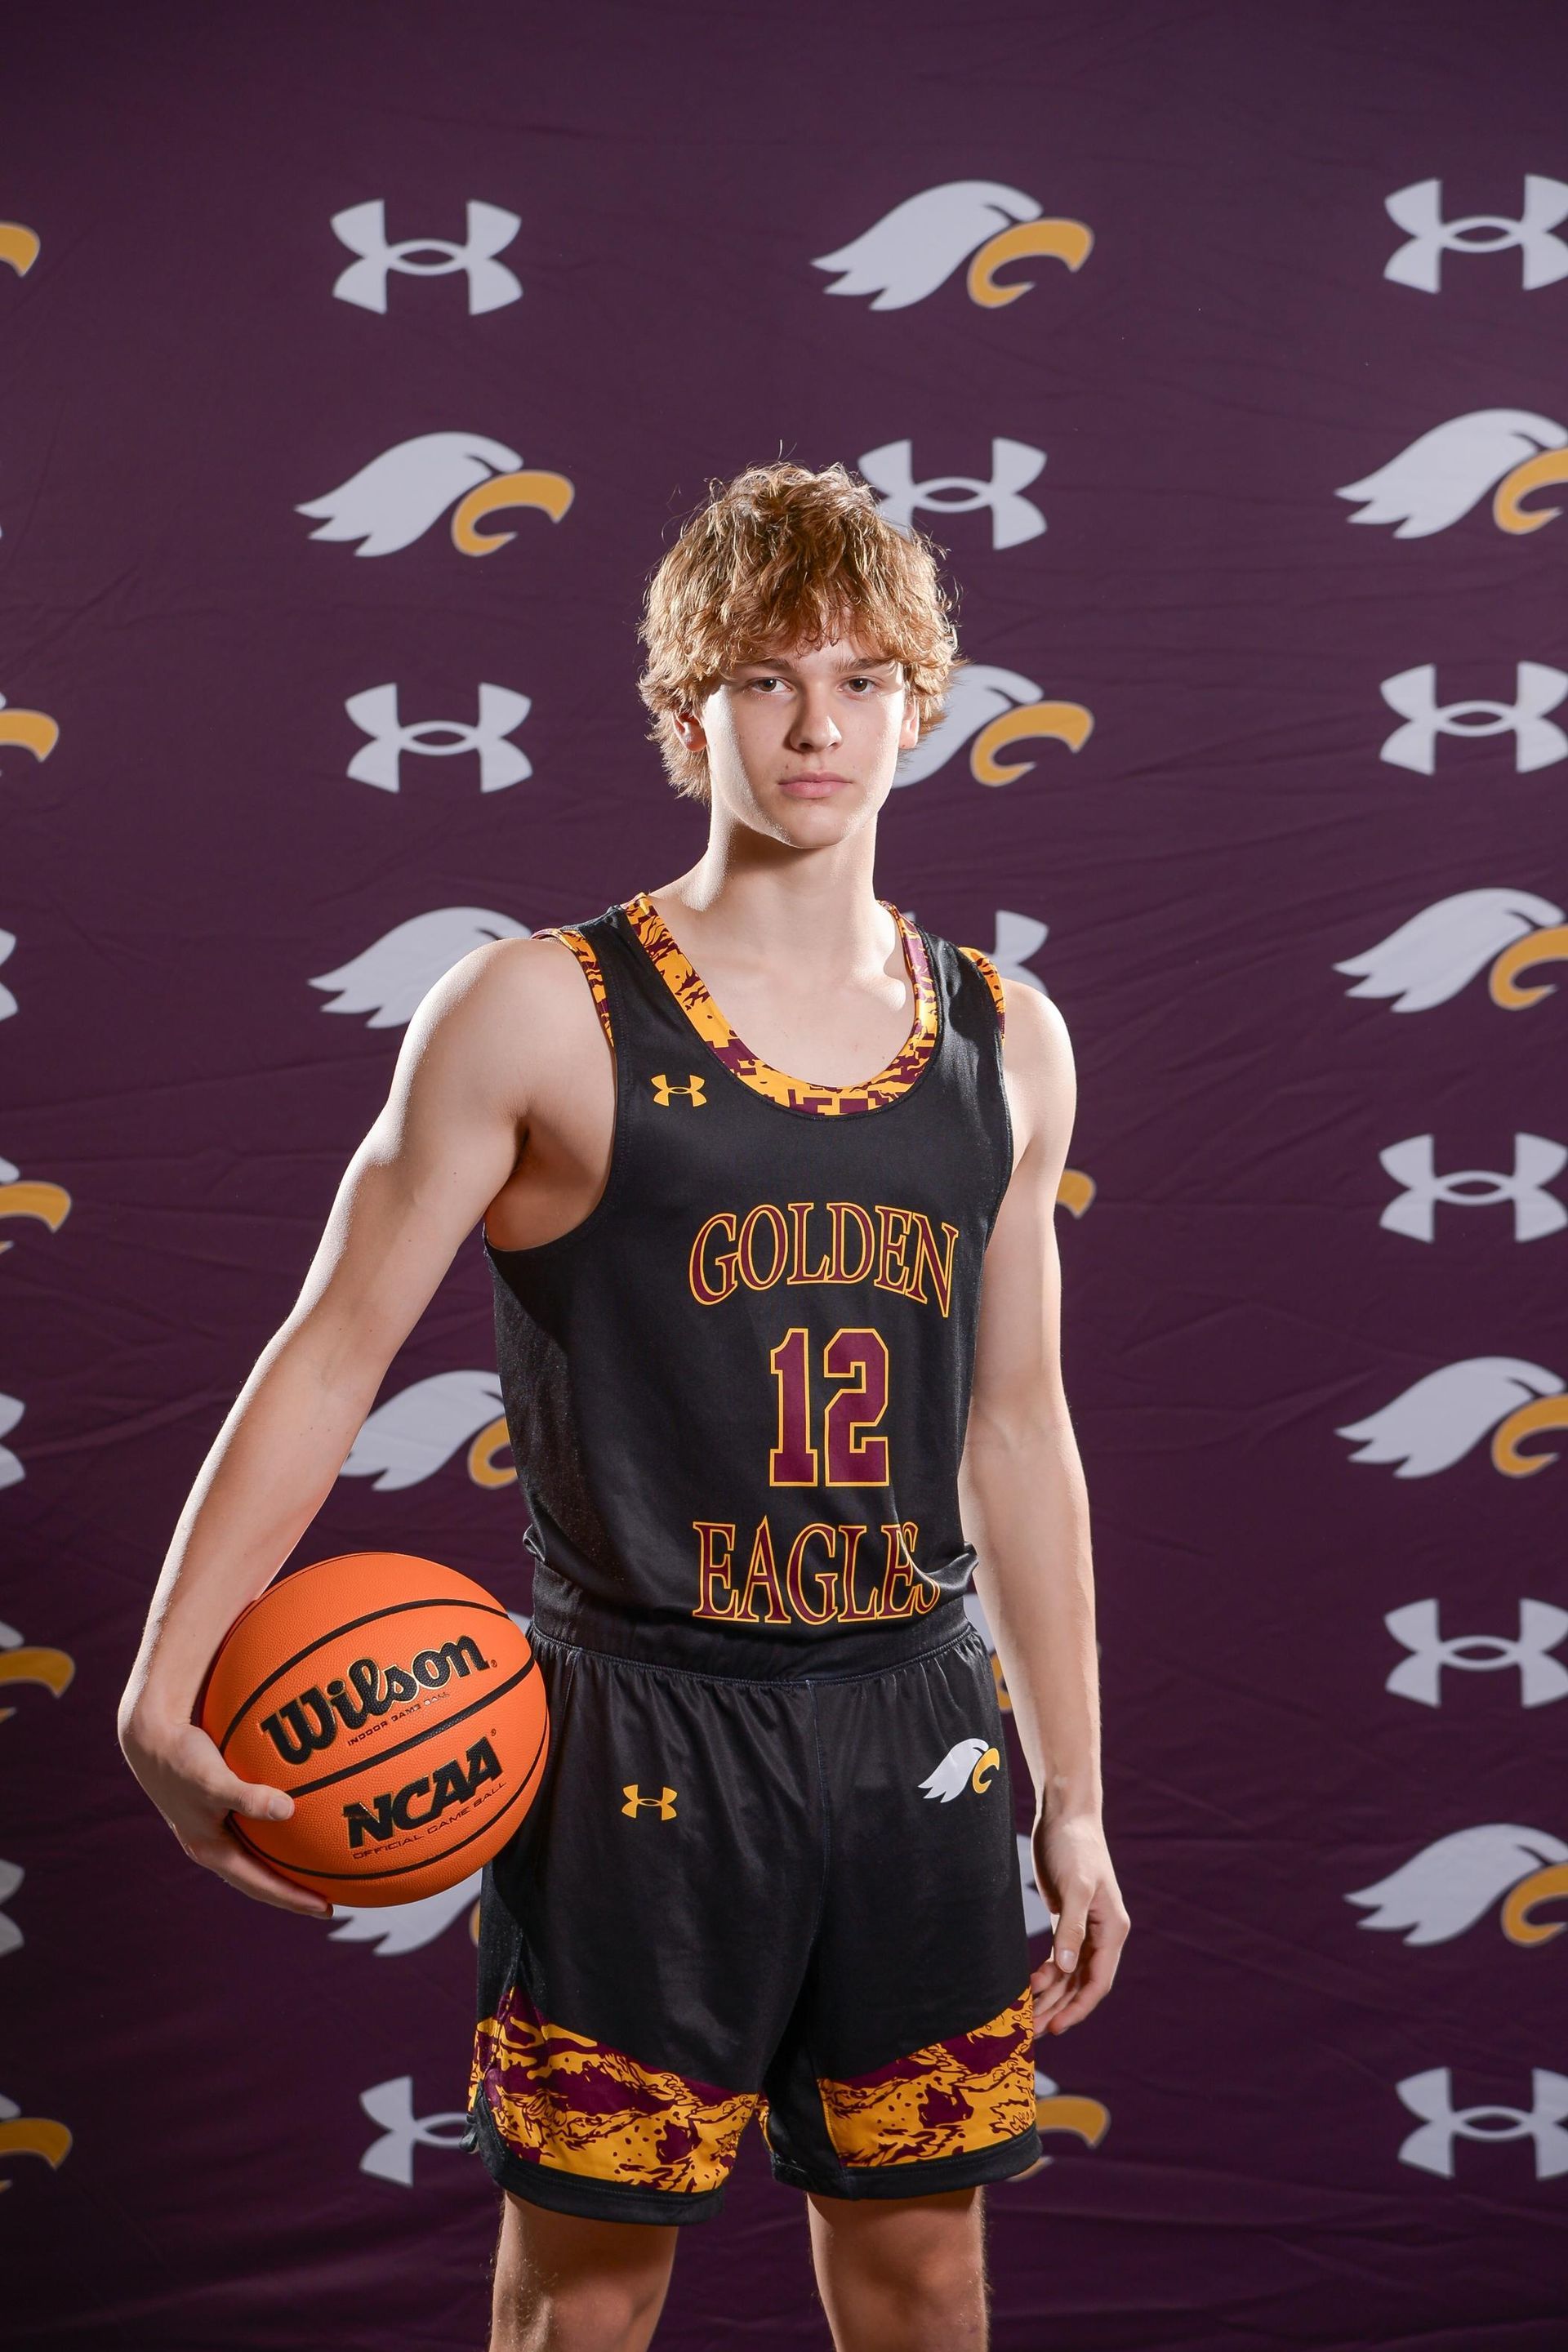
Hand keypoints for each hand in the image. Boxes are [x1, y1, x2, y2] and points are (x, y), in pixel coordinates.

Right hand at [119, 1709, 332, 1917]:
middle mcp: (213, 1844)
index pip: (259, 1885)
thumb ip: (247, 1798)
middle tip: (331, 1897)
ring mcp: (215, 1825)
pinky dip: (280, 1823)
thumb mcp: (213, 1782)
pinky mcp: (219, 1803)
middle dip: (294, 1888)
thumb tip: (289, 1810)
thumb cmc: (180, 1759)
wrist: (149, 1735)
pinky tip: (306, 1809)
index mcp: (210, 1851)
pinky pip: (257, 1821)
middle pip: (260, 1876)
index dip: (292, 1899)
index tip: (327, 1909)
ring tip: (321, 1861)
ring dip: (287, 1859)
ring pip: (258, 1851)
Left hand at [1027, 1807, 1127, 2035]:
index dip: (1078, 2006)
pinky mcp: (1067, 1918)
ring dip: (1051, 1995)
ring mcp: (1084, 1927)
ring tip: (1027, 2017)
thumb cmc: (1075, 1846)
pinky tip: (1029, 1985)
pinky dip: (1046, 1973)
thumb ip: (1071, 1928)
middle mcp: (1102, 1933)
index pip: (1098, 1980)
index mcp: (1112, 1929)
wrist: (1065, 1814)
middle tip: (1033, 2031)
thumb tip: (1065, 1969)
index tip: (1056, 2026)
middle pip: (1082, 1982)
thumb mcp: (1076, 1886)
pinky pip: (1059, 1956)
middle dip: (1060, 2007)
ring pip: (1069, 1973)